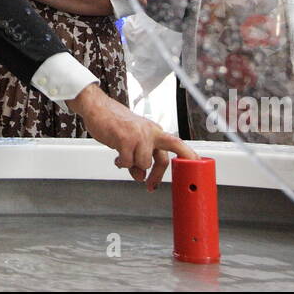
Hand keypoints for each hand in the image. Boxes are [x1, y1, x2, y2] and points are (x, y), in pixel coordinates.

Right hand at [67, 84, 195, 190]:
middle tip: (151, 186)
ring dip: (132, 166)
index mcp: (155, 131)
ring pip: (143, 164)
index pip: (177, 144)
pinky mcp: (125, 139)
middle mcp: (150, 132)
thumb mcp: (132, 140)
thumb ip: (140, 157)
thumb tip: (141, 176)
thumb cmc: (115, 122)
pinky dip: (121, 164)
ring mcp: (139, 136)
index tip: (196, 166)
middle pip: (163, 157)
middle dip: (157, 175)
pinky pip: (127, 163)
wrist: (98, 108)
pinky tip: (116, 157)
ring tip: (122, 158)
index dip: (188, 156)